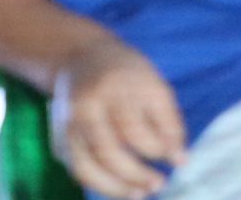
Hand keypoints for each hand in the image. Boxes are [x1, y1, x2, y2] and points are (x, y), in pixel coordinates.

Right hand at [51, 35, 187, 199]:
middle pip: (108, 149)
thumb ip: (168, 121)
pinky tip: (121, 188)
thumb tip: (180, 160)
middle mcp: (88, 103)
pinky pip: (78, 169)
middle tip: (159, 183)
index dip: (159, 149)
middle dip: (137, 173)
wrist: (79, 55)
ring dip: (117, 186)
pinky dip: (99, 184)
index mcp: (114, 86)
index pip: (135, 127)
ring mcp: (70, 121)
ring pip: (89, 164)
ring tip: (141, 193)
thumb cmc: (125, 73)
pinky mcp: (60, 135)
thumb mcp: (153, 82)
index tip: (178, 160)